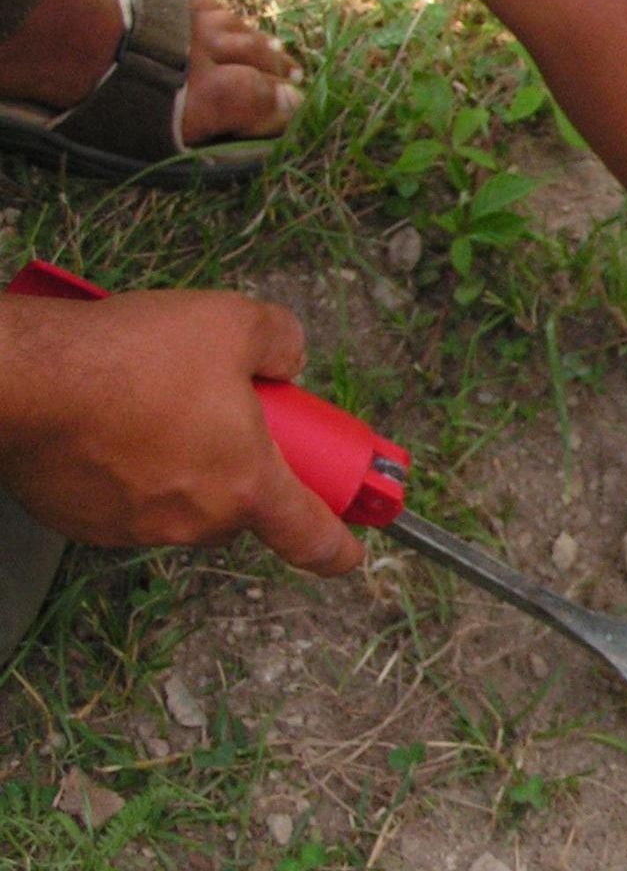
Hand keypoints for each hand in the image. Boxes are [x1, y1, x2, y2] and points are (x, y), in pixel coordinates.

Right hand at [0, 290, 363, 574]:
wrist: (21, 379)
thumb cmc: (125, 358)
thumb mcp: (231, 322)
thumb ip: (279, 341)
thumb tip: (287, 355)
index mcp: (247, 486)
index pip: (313, 538)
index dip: (341, 546)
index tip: (351, 548)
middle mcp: (195, 520)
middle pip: (240, 502)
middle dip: (239, 463)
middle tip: (222, 411)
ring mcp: (136, 527)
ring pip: (179, 498)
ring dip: (178, 461)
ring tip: (152, 403)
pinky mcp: (83, 522)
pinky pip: (122, 497)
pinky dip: (124, 467)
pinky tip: (108, 421)